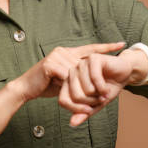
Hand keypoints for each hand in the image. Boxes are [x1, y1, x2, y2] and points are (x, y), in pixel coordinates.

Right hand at [9, 42, 125, 108]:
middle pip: (86, 66)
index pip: (90, 48)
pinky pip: (69, 78)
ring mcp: (56, 56)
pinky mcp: (51, 64)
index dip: (106, 47)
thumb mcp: (64, 80)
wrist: (26, 88)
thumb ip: (75, 76)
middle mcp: (62, 51)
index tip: (122, 44)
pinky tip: (78, 100)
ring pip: (79, 74)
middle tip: (105, 95)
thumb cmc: (45, 85)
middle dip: (96, 81)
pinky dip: (74, 91)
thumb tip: (92, 80)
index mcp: (67, 52)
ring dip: (85, 90)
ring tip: (94, 103)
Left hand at [60, 50, 136, 126]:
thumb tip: (72, 124)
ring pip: (86, 89)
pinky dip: (104, 87)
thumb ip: (84, 113)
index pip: (63, 100)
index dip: (76, 109)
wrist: (124, 74)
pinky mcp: (92, 58)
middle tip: (100, 98)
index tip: (89, 110)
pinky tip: (107, 87)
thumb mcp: (96, 104)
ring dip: (99, 94)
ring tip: (104, 91)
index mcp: (69, 82)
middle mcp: (72, 72)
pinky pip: (95, 79)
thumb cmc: (108, 87)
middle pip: (75, 96)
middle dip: (91, 102)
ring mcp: (81, 64)